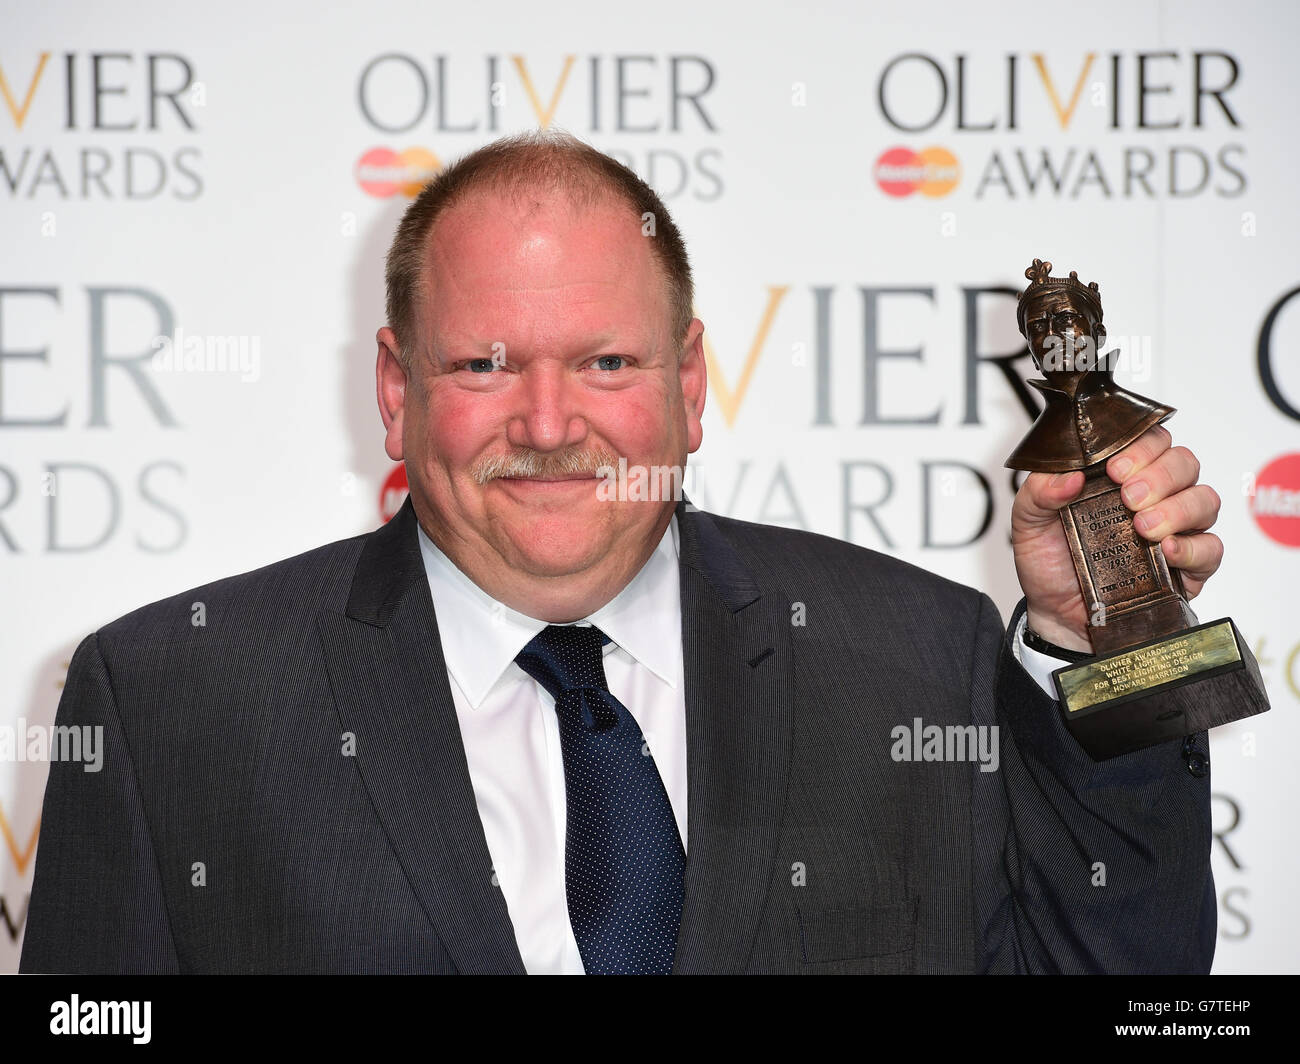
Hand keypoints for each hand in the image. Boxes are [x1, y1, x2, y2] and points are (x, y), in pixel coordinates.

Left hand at [1011, 425, 1223, 651]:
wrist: (1056, 614)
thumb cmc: (1050, 562)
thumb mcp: (1028, 523)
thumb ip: (1038, 492)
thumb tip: (1068, 475)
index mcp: (1119, 476)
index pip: (1150, 440)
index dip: (1140, 446)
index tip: (1115, 467)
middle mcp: (1154, 496)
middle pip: (1184, 463)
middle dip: (1159, 475)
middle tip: (1129, 498)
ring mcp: (1175, 529)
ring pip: (1204, 499)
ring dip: (1178, 508)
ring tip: (1143, 526)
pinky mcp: (1189, 565)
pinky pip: (1211, 548)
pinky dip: (1192, 546)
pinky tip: (1166, 550)